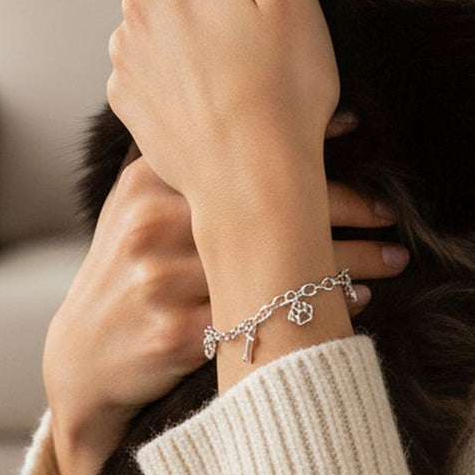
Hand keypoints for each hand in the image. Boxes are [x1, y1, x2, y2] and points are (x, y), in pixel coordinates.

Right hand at [42, 121, 407, 474]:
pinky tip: (355, 306)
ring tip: (394, 259)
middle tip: (391, 212)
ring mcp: (161, 280)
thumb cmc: (126, 272)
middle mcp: (152, 224)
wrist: (80, 360)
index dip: (306, 150)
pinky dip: (318, 312)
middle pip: (265, 206)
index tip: (358, 139)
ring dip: (346, 264)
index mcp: (148, 182)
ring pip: (274, 262)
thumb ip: (185, 163)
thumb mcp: (136, 205)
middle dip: (341, 207)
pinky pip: (263, 320)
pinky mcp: (174, 334)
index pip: (239, 155)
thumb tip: (265, 114)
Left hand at [105, 0, 338, 227]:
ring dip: (164, 20)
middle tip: (224, 3)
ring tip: (218, 55)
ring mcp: (123, 54)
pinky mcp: (122, 98)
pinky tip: (200, 90)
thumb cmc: (286, 83)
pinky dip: (159, 67)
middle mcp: (137, 6)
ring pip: (136, 15)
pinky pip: (134, 64)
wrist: (253, 180)